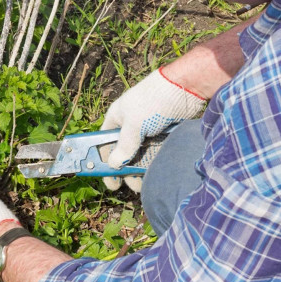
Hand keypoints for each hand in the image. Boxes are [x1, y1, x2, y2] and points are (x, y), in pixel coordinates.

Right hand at [99, 67, 205, 191]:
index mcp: (116, 120)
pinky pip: (155, 153)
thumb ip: (124, 145)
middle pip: (122, 153)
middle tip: (126, 186)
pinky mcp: (163, 135)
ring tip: (143, 185)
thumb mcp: (135, 124)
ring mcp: (147, 131)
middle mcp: (130, 126)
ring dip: (139, 170)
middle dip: (123, 170)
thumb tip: (113, 165)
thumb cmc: (154, 100)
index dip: (103, 161)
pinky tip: (155, 175)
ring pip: (139, 155)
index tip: (106, 178)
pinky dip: (154, 164)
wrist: (187, 86)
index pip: (104, 144)